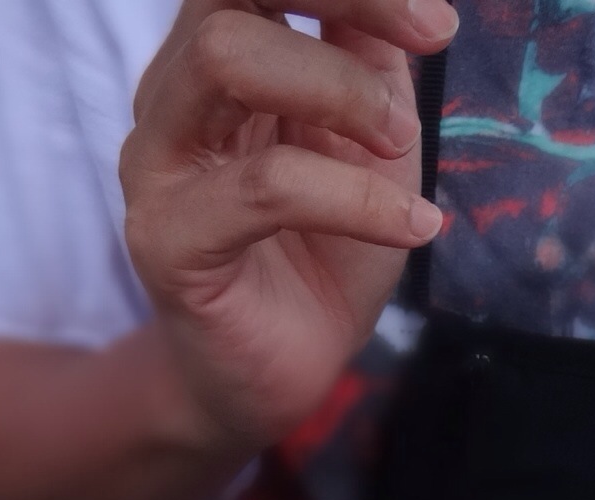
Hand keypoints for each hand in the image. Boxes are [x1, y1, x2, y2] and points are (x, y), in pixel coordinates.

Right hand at [121, 0, 455, 452]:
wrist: (283, 370)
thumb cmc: (324, 248)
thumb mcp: (371, 133)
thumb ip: (370, 52)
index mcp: (215, 56)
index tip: (437, 20)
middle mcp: (171, 97)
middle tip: (429, 44)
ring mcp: (158, 167)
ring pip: (226, 59)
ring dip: (341, 90)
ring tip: (399, 145)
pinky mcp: (167, 241)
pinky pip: (265, 187)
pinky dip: (357, 197)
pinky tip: (413, 225)